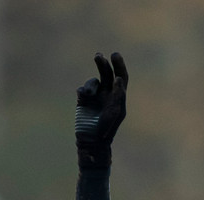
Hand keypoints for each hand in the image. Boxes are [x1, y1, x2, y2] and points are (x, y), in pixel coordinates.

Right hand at [75, 51, 127, 167]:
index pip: (121, 76)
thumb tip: (118, 78)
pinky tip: (83, 97)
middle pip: (107, 74)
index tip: (114, 55)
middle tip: (98, 56)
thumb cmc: (107, 129)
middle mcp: (107, 94)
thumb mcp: (115, 112)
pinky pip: (82, 89)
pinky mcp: (83, 100)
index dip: (119, 65)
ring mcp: (95, 97)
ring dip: (91, 84)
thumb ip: (118, 94)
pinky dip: (83, 91)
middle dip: (102, 64)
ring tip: (87, 93)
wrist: (92, 142)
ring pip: (93, 82)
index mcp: (118, 96)